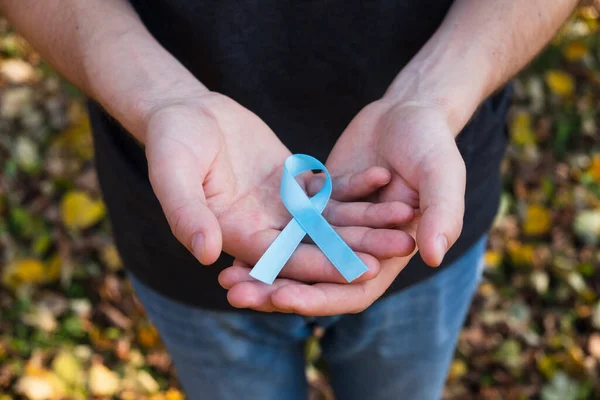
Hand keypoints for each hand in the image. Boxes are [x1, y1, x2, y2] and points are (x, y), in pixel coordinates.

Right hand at [143, 91, 415, 283]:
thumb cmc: (171, 141)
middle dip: (359, 246)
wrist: (184, 112)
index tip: (363, 269)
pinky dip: (354, 185)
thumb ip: (187, 212)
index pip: (284, 259)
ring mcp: (279, 207)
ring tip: (406, 215)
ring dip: (366, 218)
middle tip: (402, 246)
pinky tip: (385, 179)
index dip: (324, 265)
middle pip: (317, 244)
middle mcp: (262, 228)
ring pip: (329, 218)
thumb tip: (205, 252)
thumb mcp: (172, 173)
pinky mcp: (291, 184)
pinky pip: (327, 189)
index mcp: (235, 235)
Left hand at [220, 97, 464, 314]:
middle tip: (236, 294)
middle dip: (276, 291)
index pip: (351, 290)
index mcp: (389, 256)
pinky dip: (264, 236)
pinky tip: (228, 240)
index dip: (319, 297)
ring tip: (225, 277)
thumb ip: (441, 213)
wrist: (408, 111)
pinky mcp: (317, 209)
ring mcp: (334, 230)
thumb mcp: (442, 174)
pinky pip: (285, 228)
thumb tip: (432, 255)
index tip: (283, 299)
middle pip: (314, 281)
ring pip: (294, 258)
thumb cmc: (432, 143)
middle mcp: (358, 250)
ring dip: (263, 270)